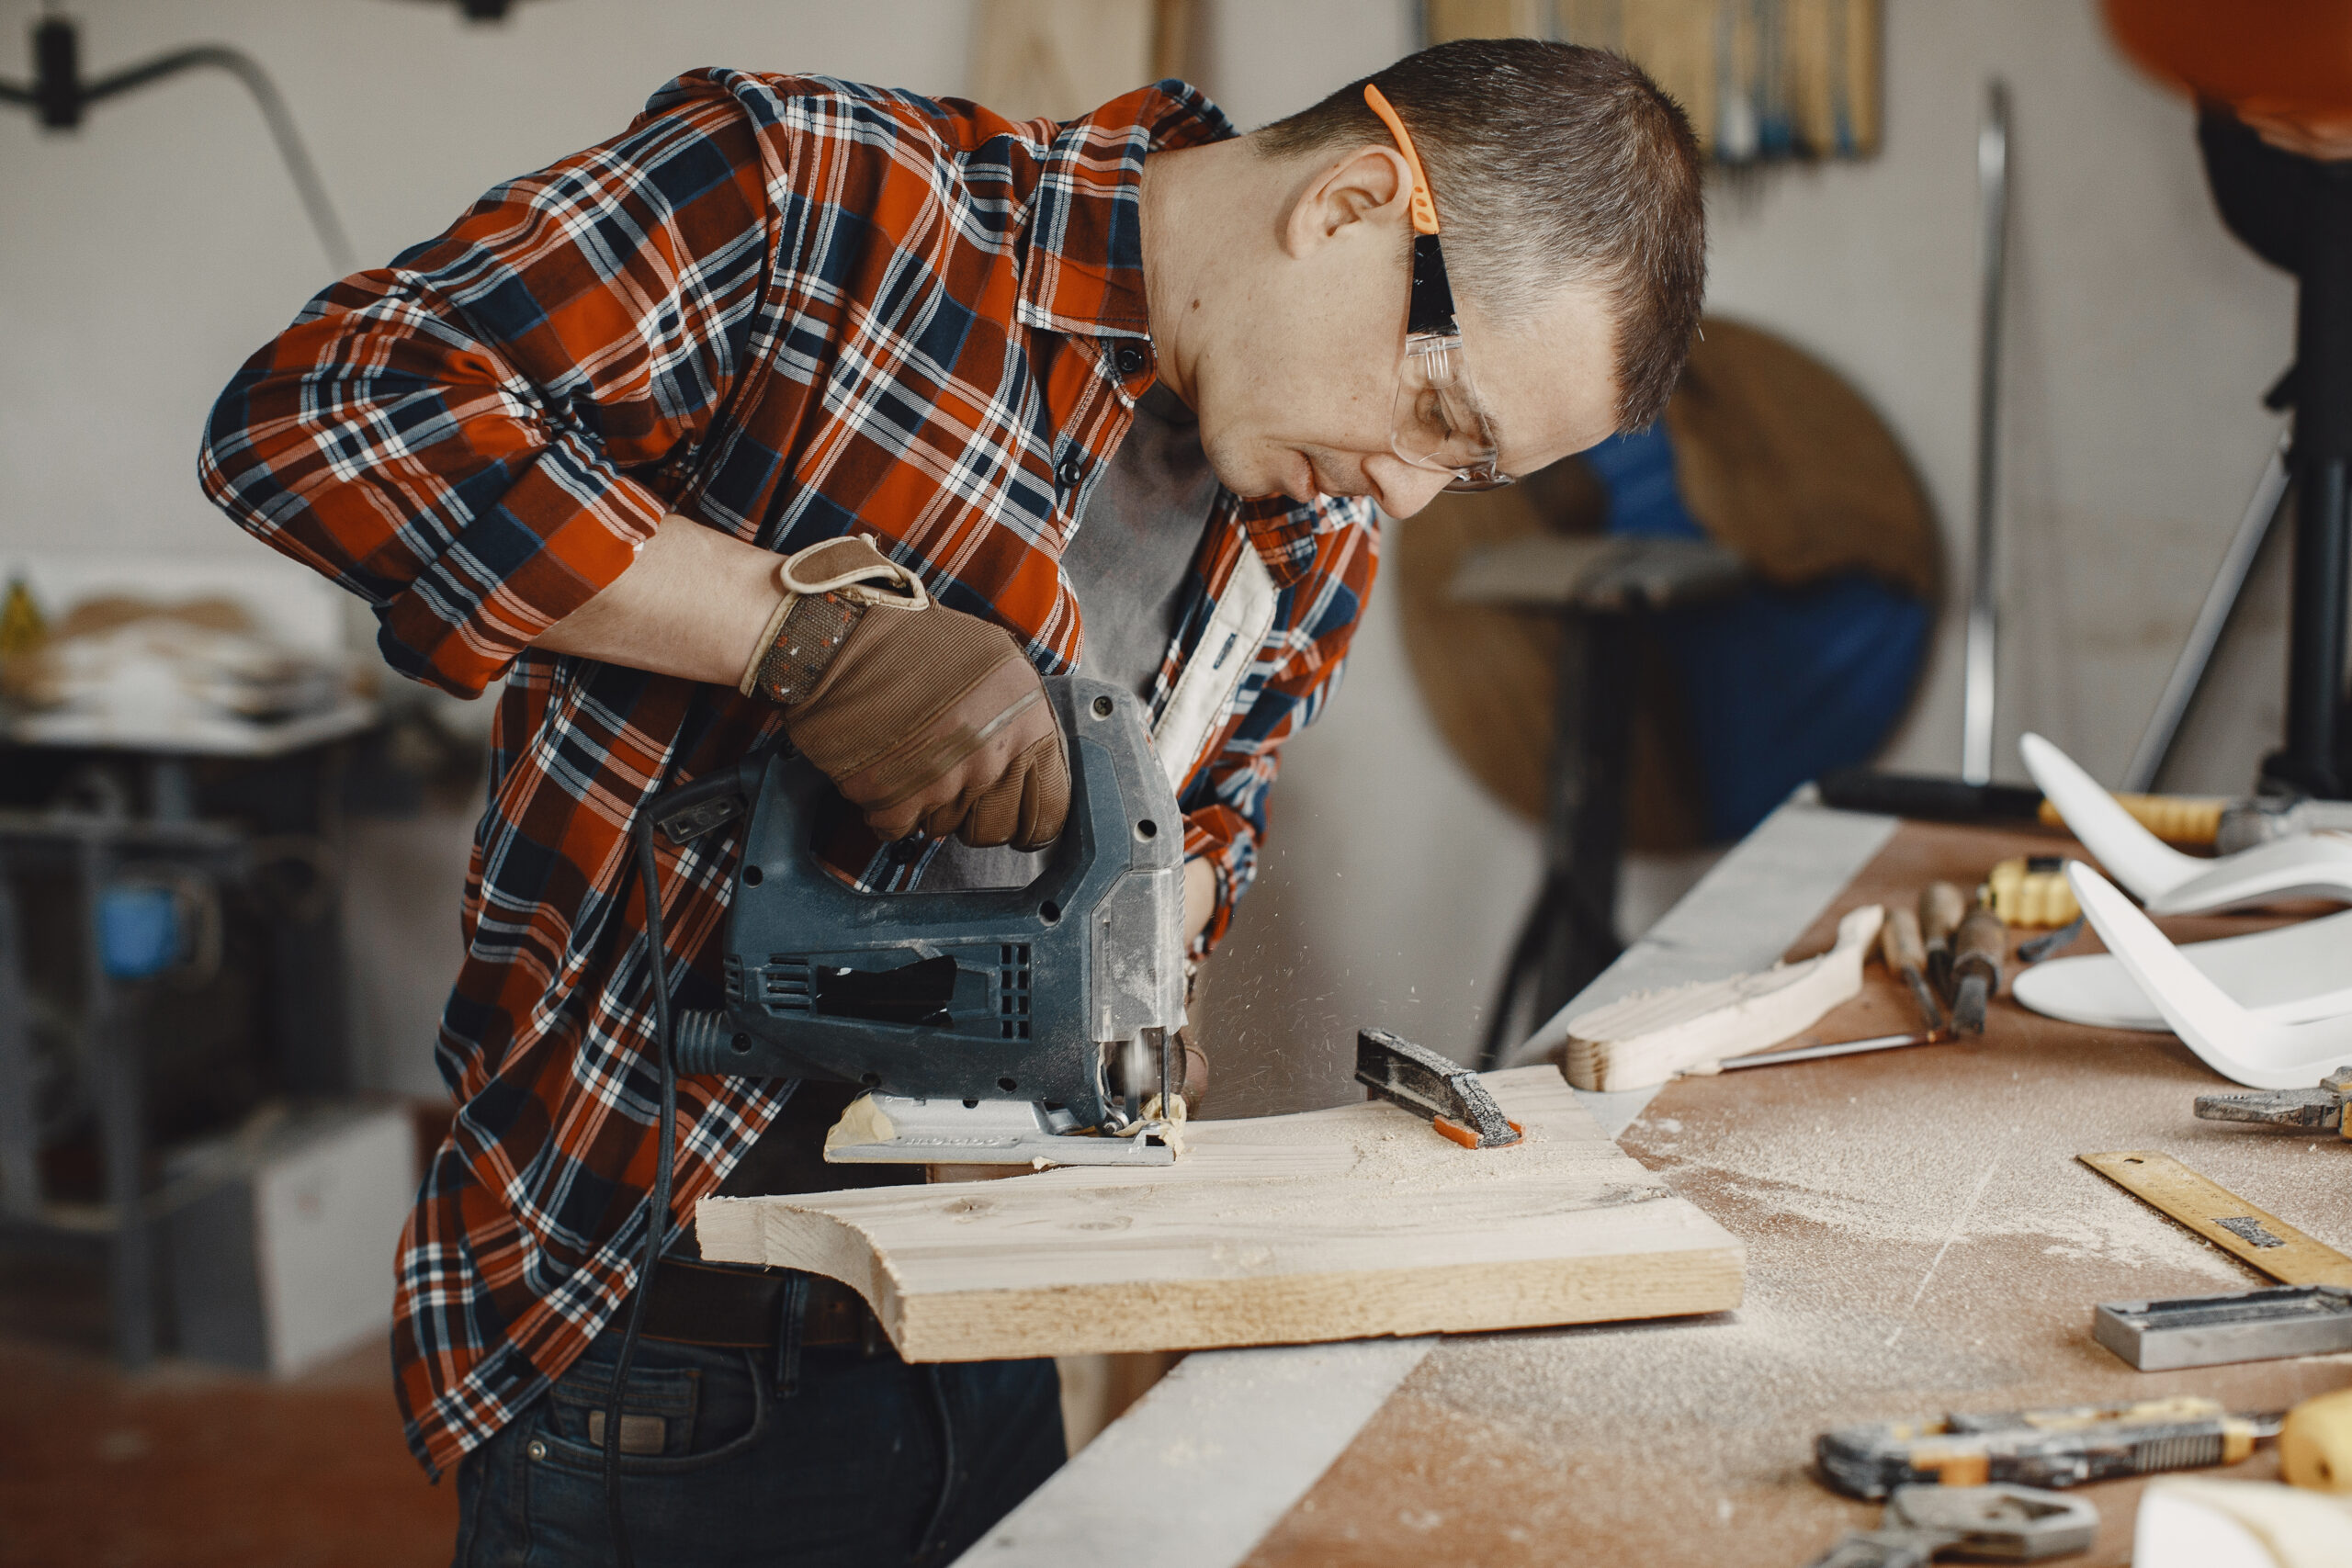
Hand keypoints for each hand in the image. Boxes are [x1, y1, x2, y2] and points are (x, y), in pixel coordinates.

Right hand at [749, 537, 1067, 848]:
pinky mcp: (892, 799)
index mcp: (1027, 725)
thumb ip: (1024, 716)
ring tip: (912, 758)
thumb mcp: (1000, 661)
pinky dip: (888, 808)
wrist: (844, 639)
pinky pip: (899, 829)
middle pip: (994, 830)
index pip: (1051, 811)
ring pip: (944, 829)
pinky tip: (884, 770)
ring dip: (928, 804)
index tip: (1017, 816)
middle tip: (953, 782)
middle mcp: (990, 757)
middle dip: (975, 815)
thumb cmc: (919, 641)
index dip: (1031, 819)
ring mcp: (942, 783)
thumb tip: (1034, 760)